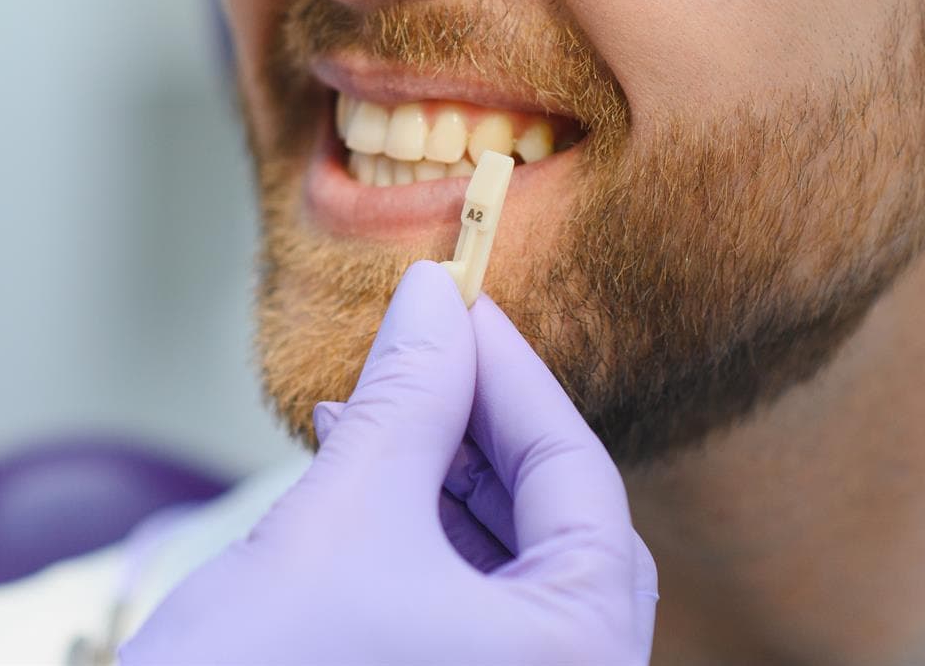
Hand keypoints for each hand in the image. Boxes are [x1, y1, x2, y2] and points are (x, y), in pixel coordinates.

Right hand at [118, 260, 656, 665]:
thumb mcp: (345, 515)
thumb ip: (408, 395)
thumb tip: (434, 295)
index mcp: (579, 653)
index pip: (578, 476)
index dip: (513, 373)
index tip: (460, 301)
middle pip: (559, 522)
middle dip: (483, 426)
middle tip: (428, 348)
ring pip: (511, 565)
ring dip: (446, 476)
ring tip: (367, 409)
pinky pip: (470, 608)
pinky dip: (422, 537)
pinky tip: (355, 474)